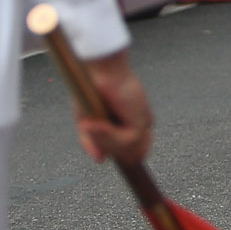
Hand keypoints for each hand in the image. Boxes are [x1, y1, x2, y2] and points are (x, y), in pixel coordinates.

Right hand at [74, 49, 152, 163]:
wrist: (98, 69)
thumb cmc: (90, 89)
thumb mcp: (87, 120)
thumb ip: (92, 141)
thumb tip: (100, 160)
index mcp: (132, 121)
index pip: (139, 151)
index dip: (125, 156)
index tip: (107, 154)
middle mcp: (142, 123)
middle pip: (134, 156)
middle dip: (111, 149)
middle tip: (92, 131)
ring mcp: (143, 122)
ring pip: (128, 151)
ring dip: (105, 141)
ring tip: (90, 124)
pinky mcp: (141, 121)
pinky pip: (126, 141)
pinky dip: (108, 135)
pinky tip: (96, 122)